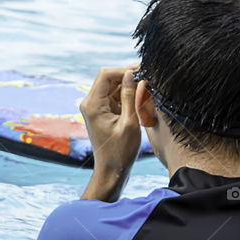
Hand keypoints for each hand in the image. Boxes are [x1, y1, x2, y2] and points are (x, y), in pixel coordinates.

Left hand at [79, 65, 140, 200]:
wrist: (112, 170)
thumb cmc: (120, 152)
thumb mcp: (129, 123)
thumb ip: (130, 96)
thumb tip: (131, 74)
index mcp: (93, 104)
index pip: (106, 74)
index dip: (124, 70)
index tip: (142, 71)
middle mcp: (91, 102)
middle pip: (109, 77)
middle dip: (128, 75)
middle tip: (149, 76)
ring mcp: (96, 107)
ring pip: (113, 85)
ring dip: (129, 84)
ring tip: (148, 87)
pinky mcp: (103, 111)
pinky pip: (115, 95)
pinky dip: (128, 93)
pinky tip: (142, 96)